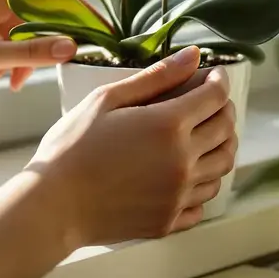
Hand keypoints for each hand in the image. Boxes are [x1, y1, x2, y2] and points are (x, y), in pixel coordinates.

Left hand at [0, 0, 77, 106]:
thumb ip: (30, 52)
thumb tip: (71, 46)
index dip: (76, 10)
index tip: (99, 29)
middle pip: (41, 15)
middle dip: (52, 41)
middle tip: (68, 63)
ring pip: (26, 35)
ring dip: (28, 59)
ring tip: (14, 81)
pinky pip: (11, 48)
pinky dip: (13, 65)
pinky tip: (0, 81)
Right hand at [27, 46, 237, 246]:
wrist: (52, 205)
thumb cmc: (71, 147)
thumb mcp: (106, 100)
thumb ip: (155, 77)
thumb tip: (192, 56)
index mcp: (169, 126)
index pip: (215, 97)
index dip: (219, 80)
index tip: (212, 75)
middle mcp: (183, 161)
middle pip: (227, 130)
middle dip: (224, 109)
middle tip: (210, 101)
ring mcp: (178, 195)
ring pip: (222, 167)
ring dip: (220, 146)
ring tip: (203, 135)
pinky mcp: (169, 221)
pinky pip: (203, 201)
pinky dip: (203, 183)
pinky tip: (187, 173)